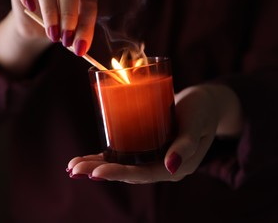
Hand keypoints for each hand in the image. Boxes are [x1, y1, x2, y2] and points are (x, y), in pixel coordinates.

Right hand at [8, 0, 96, 54]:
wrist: (36, 24)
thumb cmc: (60, 24)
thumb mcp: (72, 30)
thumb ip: (78, 34)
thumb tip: (80, 47)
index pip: (89, 0)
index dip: (86, 25)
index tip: (80, 47)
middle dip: (68, 16)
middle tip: (66, 39)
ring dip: (49, 12)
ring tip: (52, 34)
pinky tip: (29, 7)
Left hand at [67, 85, 241, 183]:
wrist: (205, 103)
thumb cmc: (202, 110)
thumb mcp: (197, 124)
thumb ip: (185, 146)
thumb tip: (171, 167)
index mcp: (176, 167)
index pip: (143, 174)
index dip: (118, 173)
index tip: (94, 172)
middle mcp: (162, 166)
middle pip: (128, 172)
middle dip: (99, 171)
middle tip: (73, 169)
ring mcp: (153, 157)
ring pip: (122, 164)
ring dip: (97, 165)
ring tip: (73, 166)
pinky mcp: (146, 146)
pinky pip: (124, 153)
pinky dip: (106, 156)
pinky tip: (88, 157)